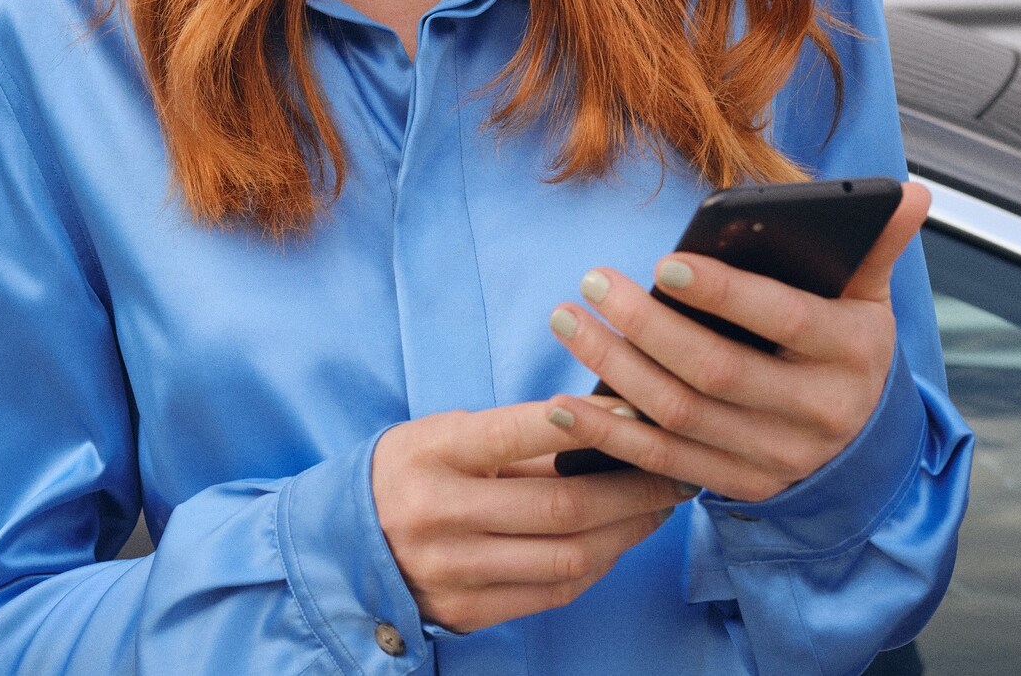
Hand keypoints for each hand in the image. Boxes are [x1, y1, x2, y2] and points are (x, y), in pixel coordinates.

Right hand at [370, 400, 695, 633]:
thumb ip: (517, 438)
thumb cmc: (414, 471)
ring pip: (568, 555)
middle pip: (562, 505)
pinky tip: (620, 540)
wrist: (346, 541)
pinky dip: (599, 564)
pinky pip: (554, 591)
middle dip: (634, 488)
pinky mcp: (467, 611)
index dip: (587, 421)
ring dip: (629, 531)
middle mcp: (439, 513)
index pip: (518, 431)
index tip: (638, 409)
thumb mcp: (447, 434)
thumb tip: (610, 425)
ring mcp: (453, 570)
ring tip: (659, 505)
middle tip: (675, 468)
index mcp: (433, 452)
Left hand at [542, 180, 929, 503]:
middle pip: (716, 371)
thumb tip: (912, 192)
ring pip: (681, 416)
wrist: (863, 455)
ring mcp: (774, 457)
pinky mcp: (739, 486)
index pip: (782, 319)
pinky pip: (664, 464)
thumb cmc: (850, 351)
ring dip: (614, 370)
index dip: (724, 293)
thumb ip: (878, 246)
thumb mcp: (870, 301)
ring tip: (569, 320)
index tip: (663, 262)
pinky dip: (611, 437)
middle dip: (646, 325)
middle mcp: (815, 412)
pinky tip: (566, 403)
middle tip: (593, 281)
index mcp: (851, 352)